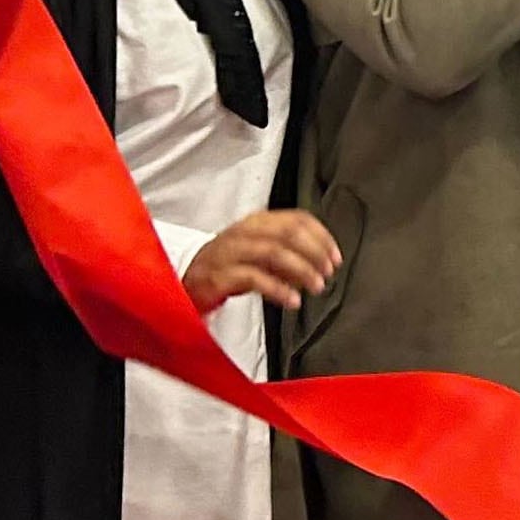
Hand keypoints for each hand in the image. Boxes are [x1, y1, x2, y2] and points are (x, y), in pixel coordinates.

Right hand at [183, 208, 339, 312]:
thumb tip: (320, 262)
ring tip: (316, 285)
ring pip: (273, 252)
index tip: (335, 255)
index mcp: (257, 222)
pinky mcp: (219, 275)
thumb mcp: (259, 253)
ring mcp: (229, 252)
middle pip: (288, 233)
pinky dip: (279, 289)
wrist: (184, 281)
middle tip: (328, 271)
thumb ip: (288, 253)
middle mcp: (244, 232)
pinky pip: (254, 278)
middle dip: (315, 252)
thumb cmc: (227, 266)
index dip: (321, 236)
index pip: (297, 218)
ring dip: (301, 270)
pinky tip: (292, 300)